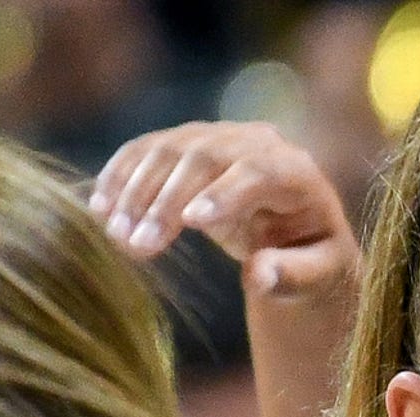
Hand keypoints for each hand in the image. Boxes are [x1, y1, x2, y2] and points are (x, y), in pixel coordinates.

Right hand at [89, 121, 359, 295]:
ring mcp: (218, 137)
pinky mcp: (187, 143)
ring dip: (135, 190)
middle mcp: (256, 142)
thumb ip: (293, 276)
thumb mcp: (318, 276)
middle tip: (137, 245)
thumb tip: (258, 277)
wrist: (297, 231)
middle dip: (166, 200)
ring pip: (168, 150)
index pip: (257, 171)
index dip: (223, 192)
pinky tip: (100, 208)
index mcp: (296, 172)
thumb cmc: (312, 258)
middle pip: (203, 158)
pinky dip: (121, 175)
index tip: (191, 222)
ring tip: (116, 234)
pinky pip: (147, 151)